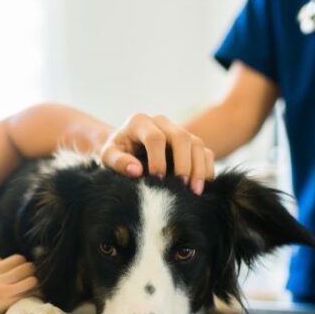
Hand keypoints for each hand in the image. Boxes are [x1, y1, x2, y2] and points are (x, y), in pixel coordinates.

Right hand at [0, 255, 37, 313]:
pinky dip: (37, 288)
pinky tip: (39, 295)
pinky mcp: (5, 295)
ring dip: (32, 276)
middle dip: (23, 268)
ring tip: (35, 288)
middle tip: (27, 282)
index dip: (5, 269)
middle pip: (16, 260)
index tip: (9, 277)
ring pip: (27, 268)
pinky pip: (30, 284)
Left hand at [99, 113, 215, 193]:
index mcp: (139, 122)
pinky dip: (206, 168)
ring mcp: (178, 130)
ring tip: (194, 191)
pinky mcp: (190, 142)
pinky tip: (201, 186)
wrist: (126, 149)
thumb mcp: (108, 156)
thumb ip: (118, 162)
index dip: (158, 159)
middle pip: (181, 137)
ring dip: (198, 168)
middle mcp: (162, 122)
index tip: (157, 180)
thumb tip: (136, 170)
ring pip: (196, 143)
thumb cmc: (116, 153)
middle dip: (184, 163)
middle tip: (181, 186)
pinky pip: (205, 152)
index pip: (155, 137)